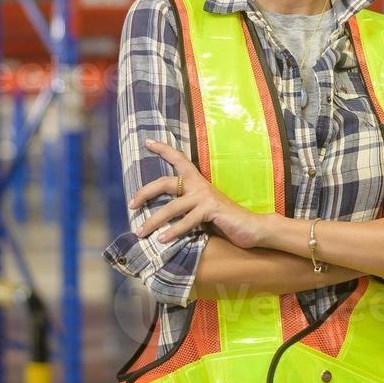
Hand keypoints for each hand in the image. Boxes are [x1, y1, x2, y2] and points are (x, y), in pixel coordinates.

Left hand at [128, 140, 271, 249]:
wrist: (252, 227)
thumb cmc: (226, 219)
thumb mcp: (203, 209)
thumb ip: (187, 207)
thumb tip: (163, 216)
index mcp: (197, 182)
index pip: (179, 160)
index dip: (163, 150)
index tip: (148, 142)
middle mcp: (199, 185)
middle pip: (165, 183)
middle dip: (145, 193)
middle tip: (131, 205)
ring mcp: (205, 197)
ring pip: (171, 207)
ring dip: (153, 221)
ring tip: (141, 232)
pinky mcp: (210, 210)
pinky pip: (186, 221)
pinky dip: (173, 232)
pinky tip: (162, 240)